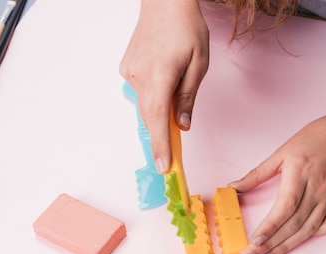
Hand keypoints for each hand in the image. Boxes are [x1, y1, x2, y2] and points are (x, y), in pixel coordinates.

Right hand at [120, 0, 209, 172]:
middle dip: (161, 136)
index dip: (160, 146)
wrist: (164, 3)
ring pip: (145, 106)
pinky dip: (152, 97)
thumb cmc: (186, 29)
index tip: (163, 166)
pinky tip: (163, 81)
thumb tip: (182, 124)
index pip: (158, 119)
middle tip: (171, 155)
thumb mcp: (198, 64)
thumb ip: (188, 97)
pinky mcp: (126, 69)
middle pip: (150, 117)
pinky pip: (141, 93)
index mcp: (159, 75)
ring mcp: (130, 73)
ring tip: (174, 98)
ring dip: (158, 113)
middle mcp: (139, 77)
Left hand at [231, 114, 325, 253]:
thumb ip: (258, 173)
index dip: (270, 226)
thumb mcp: (282, 151)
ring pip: (308, 229)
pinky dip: (314, 236)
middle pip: (292, 224)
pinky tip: (297, 243)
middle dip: (269, 245)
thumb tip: (234, 186)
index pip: (284, 207)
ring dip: (286, 247)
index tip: (255, 242)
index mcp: (300, 174)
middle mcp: (317, 189)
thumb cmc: (317, 138)